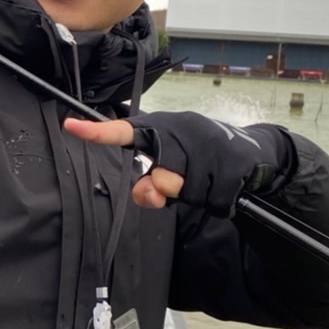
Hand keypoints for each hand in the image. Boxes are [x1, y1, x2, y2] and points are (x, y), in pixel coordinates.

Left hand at [64, 112, 289, 214]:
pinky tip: (222, 185)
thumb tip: (149, 195)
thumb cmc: (204, 154)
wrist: (257, 153)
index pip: (128, 131)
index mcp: (166, 128)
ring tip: (207, 179)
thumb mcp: (175, 160)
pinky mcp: (233, 168)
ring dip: (194, 195)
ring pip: (185, 193)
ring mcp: (211, 150)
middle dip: (169, 189)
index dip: (99, 132)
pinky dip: (215, 201)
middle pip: (162, 178)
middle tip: (182, 183)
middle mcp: (186, 133)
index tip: (71, 127)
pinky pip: (211, 201)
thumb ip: (151, 180)